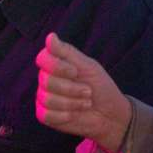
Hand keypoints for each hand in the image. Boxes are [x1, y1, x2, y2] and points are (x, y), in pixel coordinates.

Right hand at [34, 32, 132, 152]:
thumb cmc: (100, 87)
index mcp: (56, 65)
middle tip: (88, 91)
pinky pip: (46, 115)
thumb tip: (50, 36)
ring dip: (72, 103)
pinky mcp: (45, 116)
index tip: (75, 71)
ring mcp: (44, 98)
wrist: (110, 114)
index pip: (42, 59)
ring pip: (47, 99)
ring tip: (86, 103)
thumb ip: (67, 52)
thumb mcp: (88, 66)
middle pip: (46, 81)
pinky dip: (64, 115)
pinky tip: (74, 114)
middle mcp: (47, 80)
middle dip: (71, 88)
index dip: (57, 66)